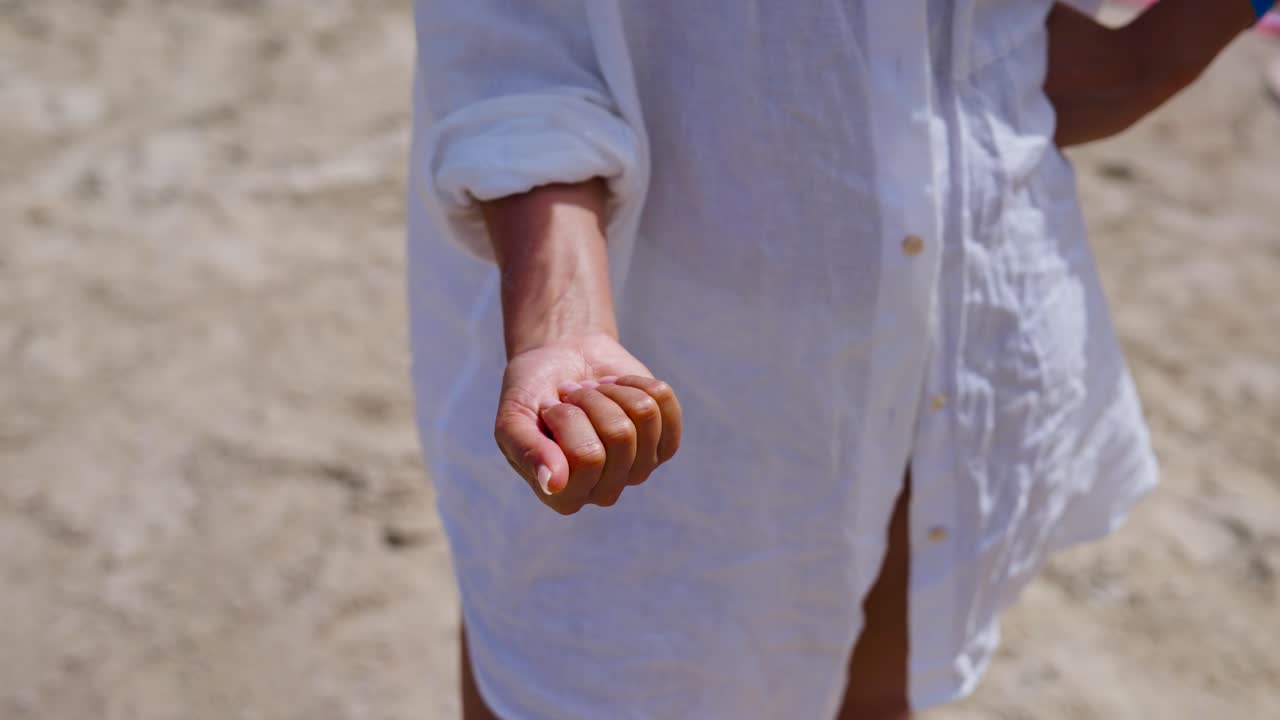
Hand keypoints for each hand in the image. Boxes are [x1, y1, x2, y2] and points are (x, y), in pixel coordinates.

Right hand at [493, 333, 681, 514]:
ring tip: (592, 393)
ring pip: (643, 414)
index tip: (548, 410)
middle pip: (620, 435)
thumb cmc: (532, 392)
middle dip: (591, 400)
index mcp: (564, 496)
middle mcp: (604, 491)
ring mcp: (638, 469)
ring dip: (612, 390)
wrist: (558, 360)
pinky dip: (635, 382)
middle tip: (571, 398)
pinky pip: (664, 402)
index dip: (566, 418)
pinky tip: (616, 390)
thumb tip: (553, 484)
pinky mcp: (664, 443)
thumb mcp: (513, 418)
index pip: (587, 457)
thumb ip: (527, 452)